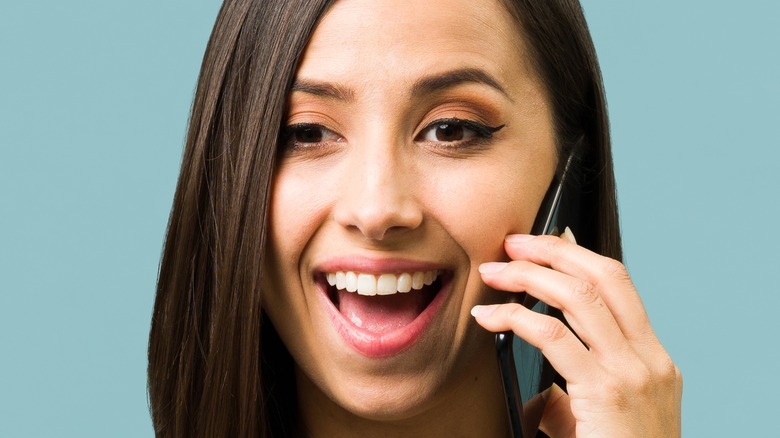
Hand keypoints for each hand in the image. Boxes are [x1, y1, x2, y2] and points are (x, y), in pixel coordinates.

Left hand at [471, 230, 681, 436]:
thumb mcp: (602, 424)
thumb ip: (575, 397)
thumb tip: (540, 392)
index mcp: (653, 360)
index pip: (620, 286)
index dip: (580, 257)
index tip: (547, 241)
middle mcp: (649, 359)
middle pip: (604, 277)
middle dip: (554, 251)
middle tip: (513, 243)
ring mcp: (634, 372)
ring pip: (579, 296)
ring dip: (529, 276)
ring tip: (493, 273)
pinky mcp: (607, 391)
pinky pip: (553, 336)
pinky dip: (515, 318)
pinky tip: (489, 317)